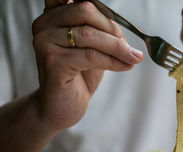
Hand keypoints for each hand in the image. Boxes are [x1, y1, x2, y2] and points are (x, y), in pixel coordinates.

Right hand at [31, 0, 142, 131]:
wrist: (62, 107)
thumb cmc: (78, 77)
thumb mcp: (91, 48)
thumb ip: (100, 31)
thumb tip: (121, 23)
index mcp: (53, 16)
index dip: (101, 7)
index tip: (120, 23)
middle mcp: (44, 25)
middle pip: (86, 11)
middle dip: (113, 29)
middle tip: (130, 47)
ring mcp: (45, 43)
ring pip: (89, 34)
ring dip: (117, 47)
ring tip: (133, 58)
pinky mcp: (53, 62)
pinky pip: (91, 56)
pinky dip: (113, 61)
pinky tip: (125, 66)